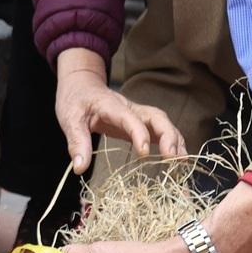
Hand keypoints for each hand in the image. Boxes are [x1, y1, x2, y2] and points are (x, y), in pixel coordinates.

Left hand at [53, 49, 184, 175]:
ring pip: (163, 122)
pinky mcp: (140, 122)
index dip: (139, 134)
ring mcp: (138, 114)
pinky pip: (160, 130)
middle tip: (173, 158)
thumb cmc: (76, 100)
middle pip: (157, 116)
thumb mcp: (69, 119)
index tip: (144, 153)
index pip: (130, 118)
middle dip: (168, 136)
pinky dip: (172, 142)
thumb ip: (76, 142)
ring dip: (174, 139)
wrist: (82, 84)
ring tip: (182, 162)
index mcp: (112, 106)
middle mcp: (130, 108)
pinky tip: (178, 159)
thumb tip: (80, 168)